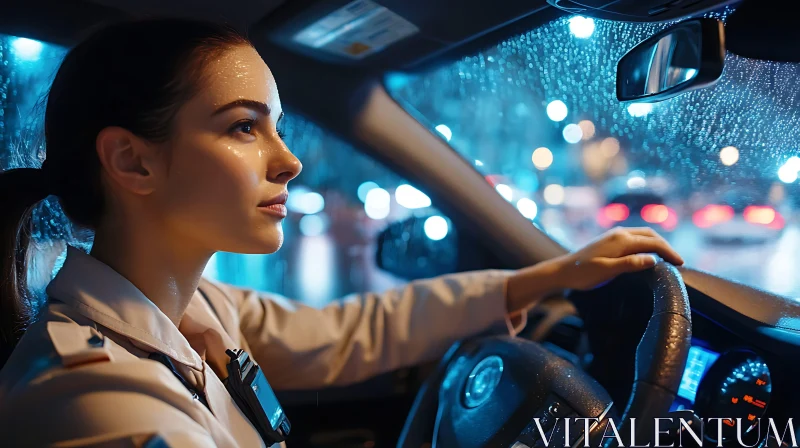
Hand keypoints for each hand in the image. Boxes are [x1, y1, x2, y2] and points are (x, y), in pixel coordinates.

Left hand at [506, 227, 683, 312]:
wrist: (562, 270)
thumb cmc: (583, 273)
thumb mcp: (606, 271)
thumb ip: (630, 264)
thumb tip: (653, 259)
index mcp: (621, 240)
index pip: (653, 243)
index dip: (669, 252)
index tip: (681, 264)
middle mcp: (619, 233)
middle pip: (651, 235)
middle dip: (666, 246)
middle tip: (678, 262)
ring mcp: (614, 235)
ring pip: (643, 235)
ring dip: (657, 244)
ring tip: (668, 258)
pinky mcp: (610, 240)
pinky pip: (635, 237)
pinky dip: (647, 243)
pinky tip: (649, 254)